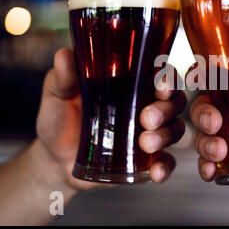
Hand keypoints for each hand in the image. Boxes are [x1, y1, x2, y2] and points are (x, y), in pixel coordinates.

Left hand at [35, 48, 185, 191]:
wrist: (53, 159)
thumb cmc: (58, 120)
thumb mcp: (57, 95)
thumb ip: (63, 77)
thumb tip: (64, 55)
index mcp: (131, 85)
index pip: (160, 75)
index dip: (168, 79)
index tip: (160, 86)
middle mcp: (145, 106)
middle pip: (174, 102)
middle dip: (167, 109)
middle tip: (147, 119)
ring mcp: (148, 134)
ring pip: (175, 129)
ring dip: (167, 135)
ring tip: (145, 143)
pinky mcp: (145, 161)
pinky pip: (166, 162)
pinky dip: (166, 167)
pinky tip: (156, 173)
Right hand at [190, 36, 228, 210]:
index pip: (219, 77)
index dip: (202, 74)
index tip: (198, 76)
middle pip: (203, 106)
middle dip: (201, 112)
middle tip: (214, 122)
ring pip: (202, 135)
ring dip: (203, 142)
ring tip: (220, 151)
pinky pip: (208, 164)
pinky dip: (204, 166)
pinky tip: (211, 169)